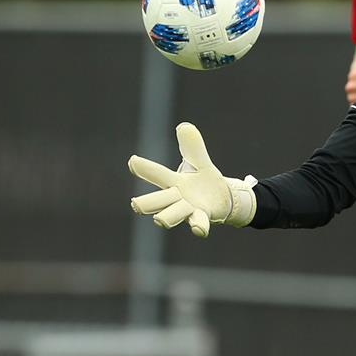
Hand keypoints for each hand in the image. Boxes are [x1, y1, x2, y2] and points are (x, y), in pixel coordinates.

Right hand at [128, 122, 255, 237]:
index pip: (158, 174)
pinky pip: (199, 223)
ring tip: (160, 220)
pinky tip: (199, 230)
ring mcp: (189, 209)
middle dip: (148, 203)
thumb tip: (184, 125)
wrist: (222, 199)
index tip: (133, 161)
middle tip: (136, 205)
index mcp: (174, 183)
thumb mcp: (199, 163)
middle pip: (159, 200)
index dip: (146, 168)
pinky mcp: (203, 217)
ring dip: (168, 216)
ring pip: (174, 214)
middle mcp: (177, 198)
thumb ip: (192, 147)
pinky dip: (199, 226)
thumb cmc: (203, 182)